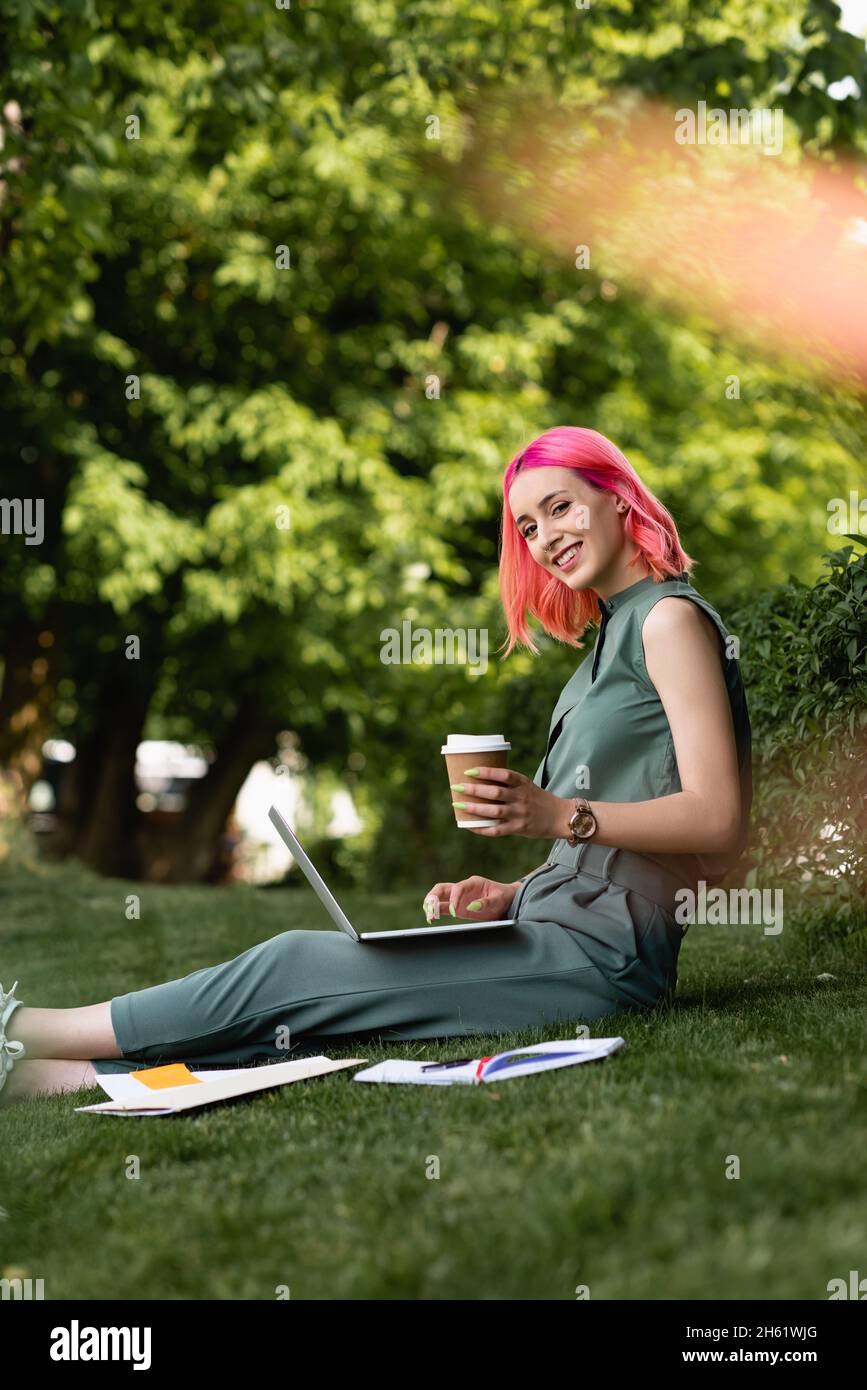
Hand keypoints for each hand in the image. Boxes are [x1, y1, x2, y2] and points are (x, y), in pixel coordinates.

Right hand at [422, 876, 520, 922]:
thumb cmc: (503, 897)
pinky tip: (431, 918)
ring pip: (440, 897)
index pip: (458, 887)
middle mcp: (463, 888)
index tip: (454, 909)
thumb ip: (486, 902)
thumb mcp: (498, 899)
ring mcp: (459, 898)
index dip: (454, 897)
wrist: (506, 902)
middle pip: (443, 888)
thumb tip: (472, 906)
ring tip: (428, 914)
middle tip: (430, 907)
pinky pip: (444, 908)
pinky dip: (436, 912)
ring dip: (431, 904)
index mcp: (473, 882)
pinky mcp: (458, 908)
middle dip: (434, 896)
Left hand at [450, 766, 569, 838]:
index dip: (486, 772)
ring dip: (475, 808)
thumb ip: (508, 784)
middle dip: (474, 789)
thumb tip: (479, 780)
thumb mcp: (526, 786)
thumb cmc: (537, 799)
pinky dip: (482, 828)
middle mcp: (521, 798)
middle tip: (457, 786)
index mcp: (522, 783)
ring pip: (494, 811)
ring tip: (459, 804)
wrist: (559, 816)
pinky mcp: (519, 828)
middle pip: (495, 793)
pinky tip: (470, 826)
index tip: (469, 771)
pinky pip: (497, 830)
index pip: (503, 774)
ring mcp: (520, 814)